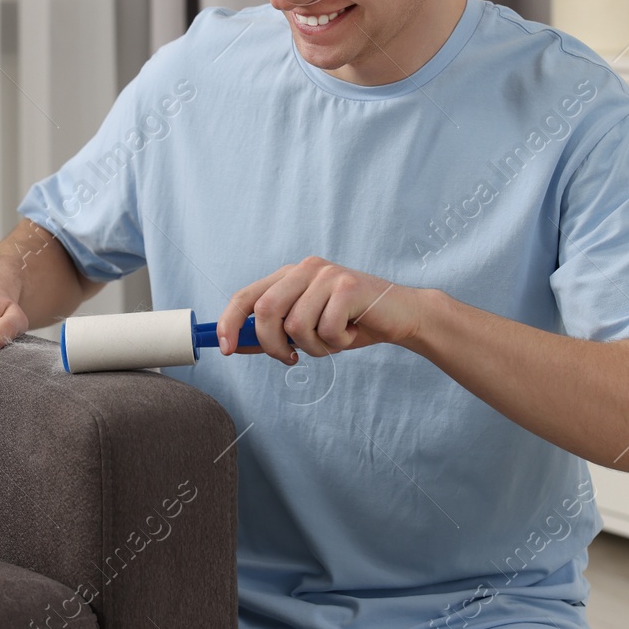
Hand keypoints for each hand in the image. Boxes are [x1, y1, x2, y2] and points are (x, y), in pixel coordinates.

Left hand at [215, 256, 423, 363]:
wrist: (402, 316)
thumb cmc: (352, 323)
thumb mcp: (308, 329)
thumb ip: (274, 333)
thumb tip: (236, 344)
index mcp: (289, 275)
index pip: (246, 296)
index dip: (230, 322)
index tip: (226, 348)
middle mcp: (305, 269)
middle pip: (266, 310)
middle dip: (271, 344)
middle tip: (290, 359)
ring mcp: (327, 275)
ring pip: (297, 325)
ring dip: (314, 347)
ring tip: (334, 340)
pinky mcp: (348, 286)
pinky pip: (326, 329)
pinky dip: (337, 343)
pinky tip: (352, 333)